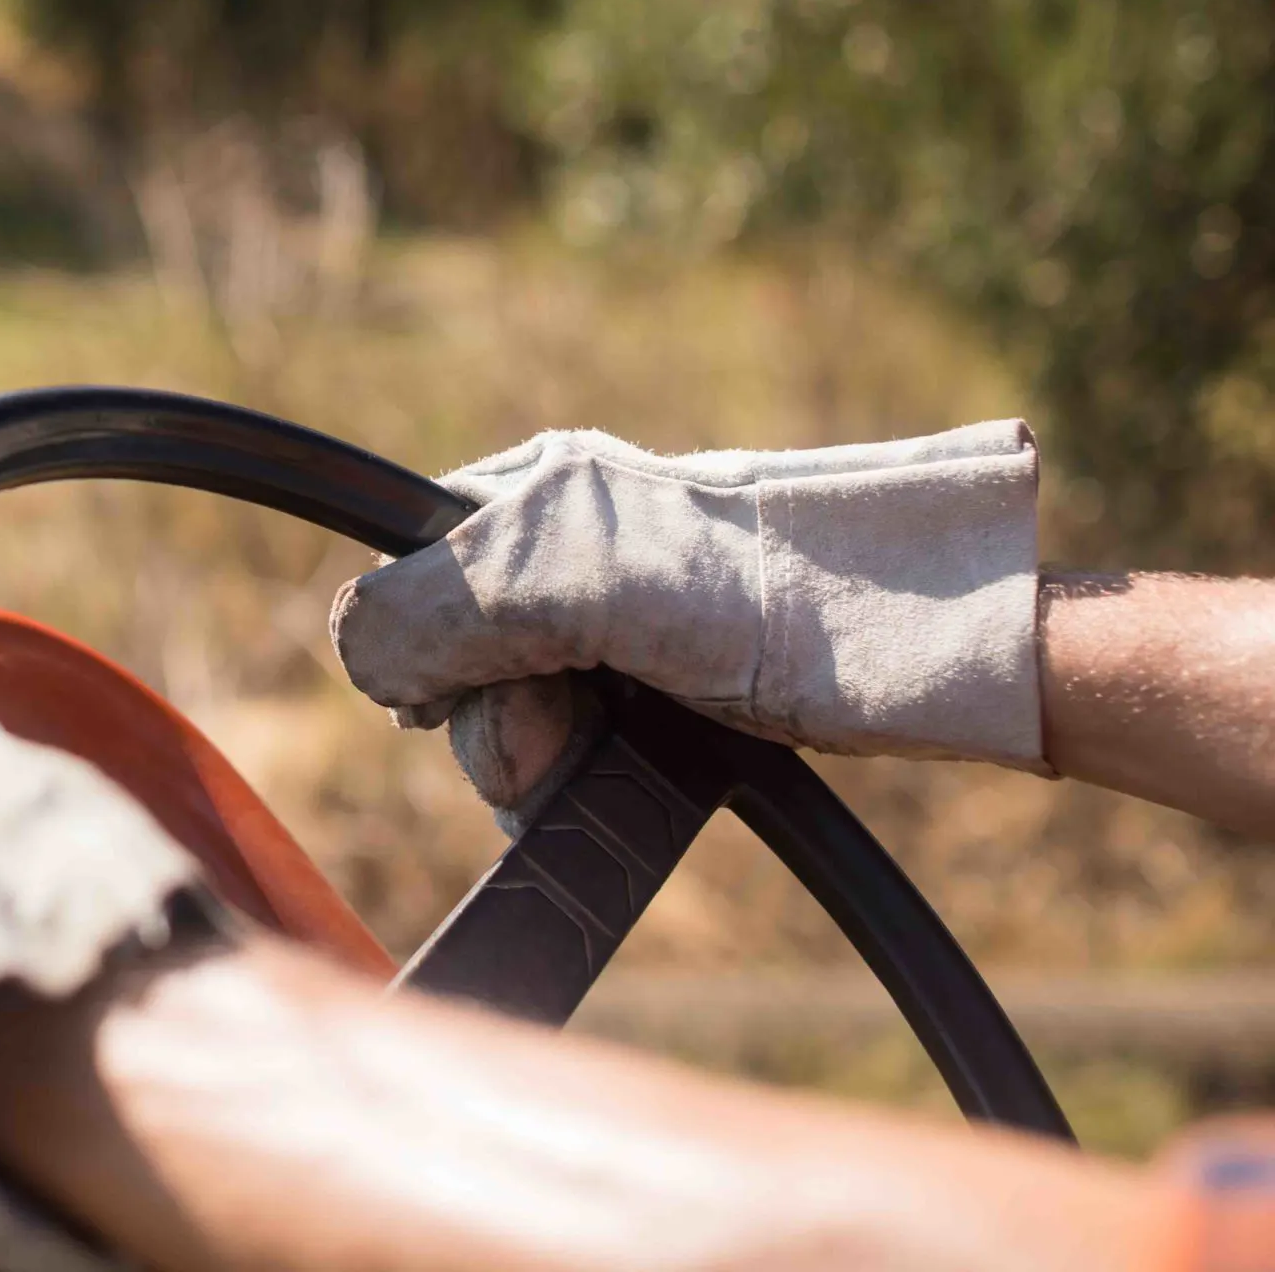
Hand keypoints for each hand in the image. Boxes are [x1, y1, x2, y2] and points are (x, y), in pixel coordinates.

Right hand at [330, 423, 1048, 823]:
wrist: (925, 651)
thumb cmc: (765, 588)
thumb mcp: (581, 572)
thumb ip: (447, 600)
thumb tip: (353, 650)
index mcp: (533, 492)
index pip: (406, 573)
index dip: (414, 648)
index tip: (446, 697)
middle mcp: (561, 553)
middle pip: (448, 659)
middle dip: (483, 721)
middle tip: (546, 742)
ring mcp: (608, 626)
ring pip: (500, 718)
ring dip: (524, 766)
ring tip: (583, 770)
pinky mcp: (654, 692)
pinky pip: (561, 753)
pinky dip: (565, 786)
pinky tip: (599, 786)